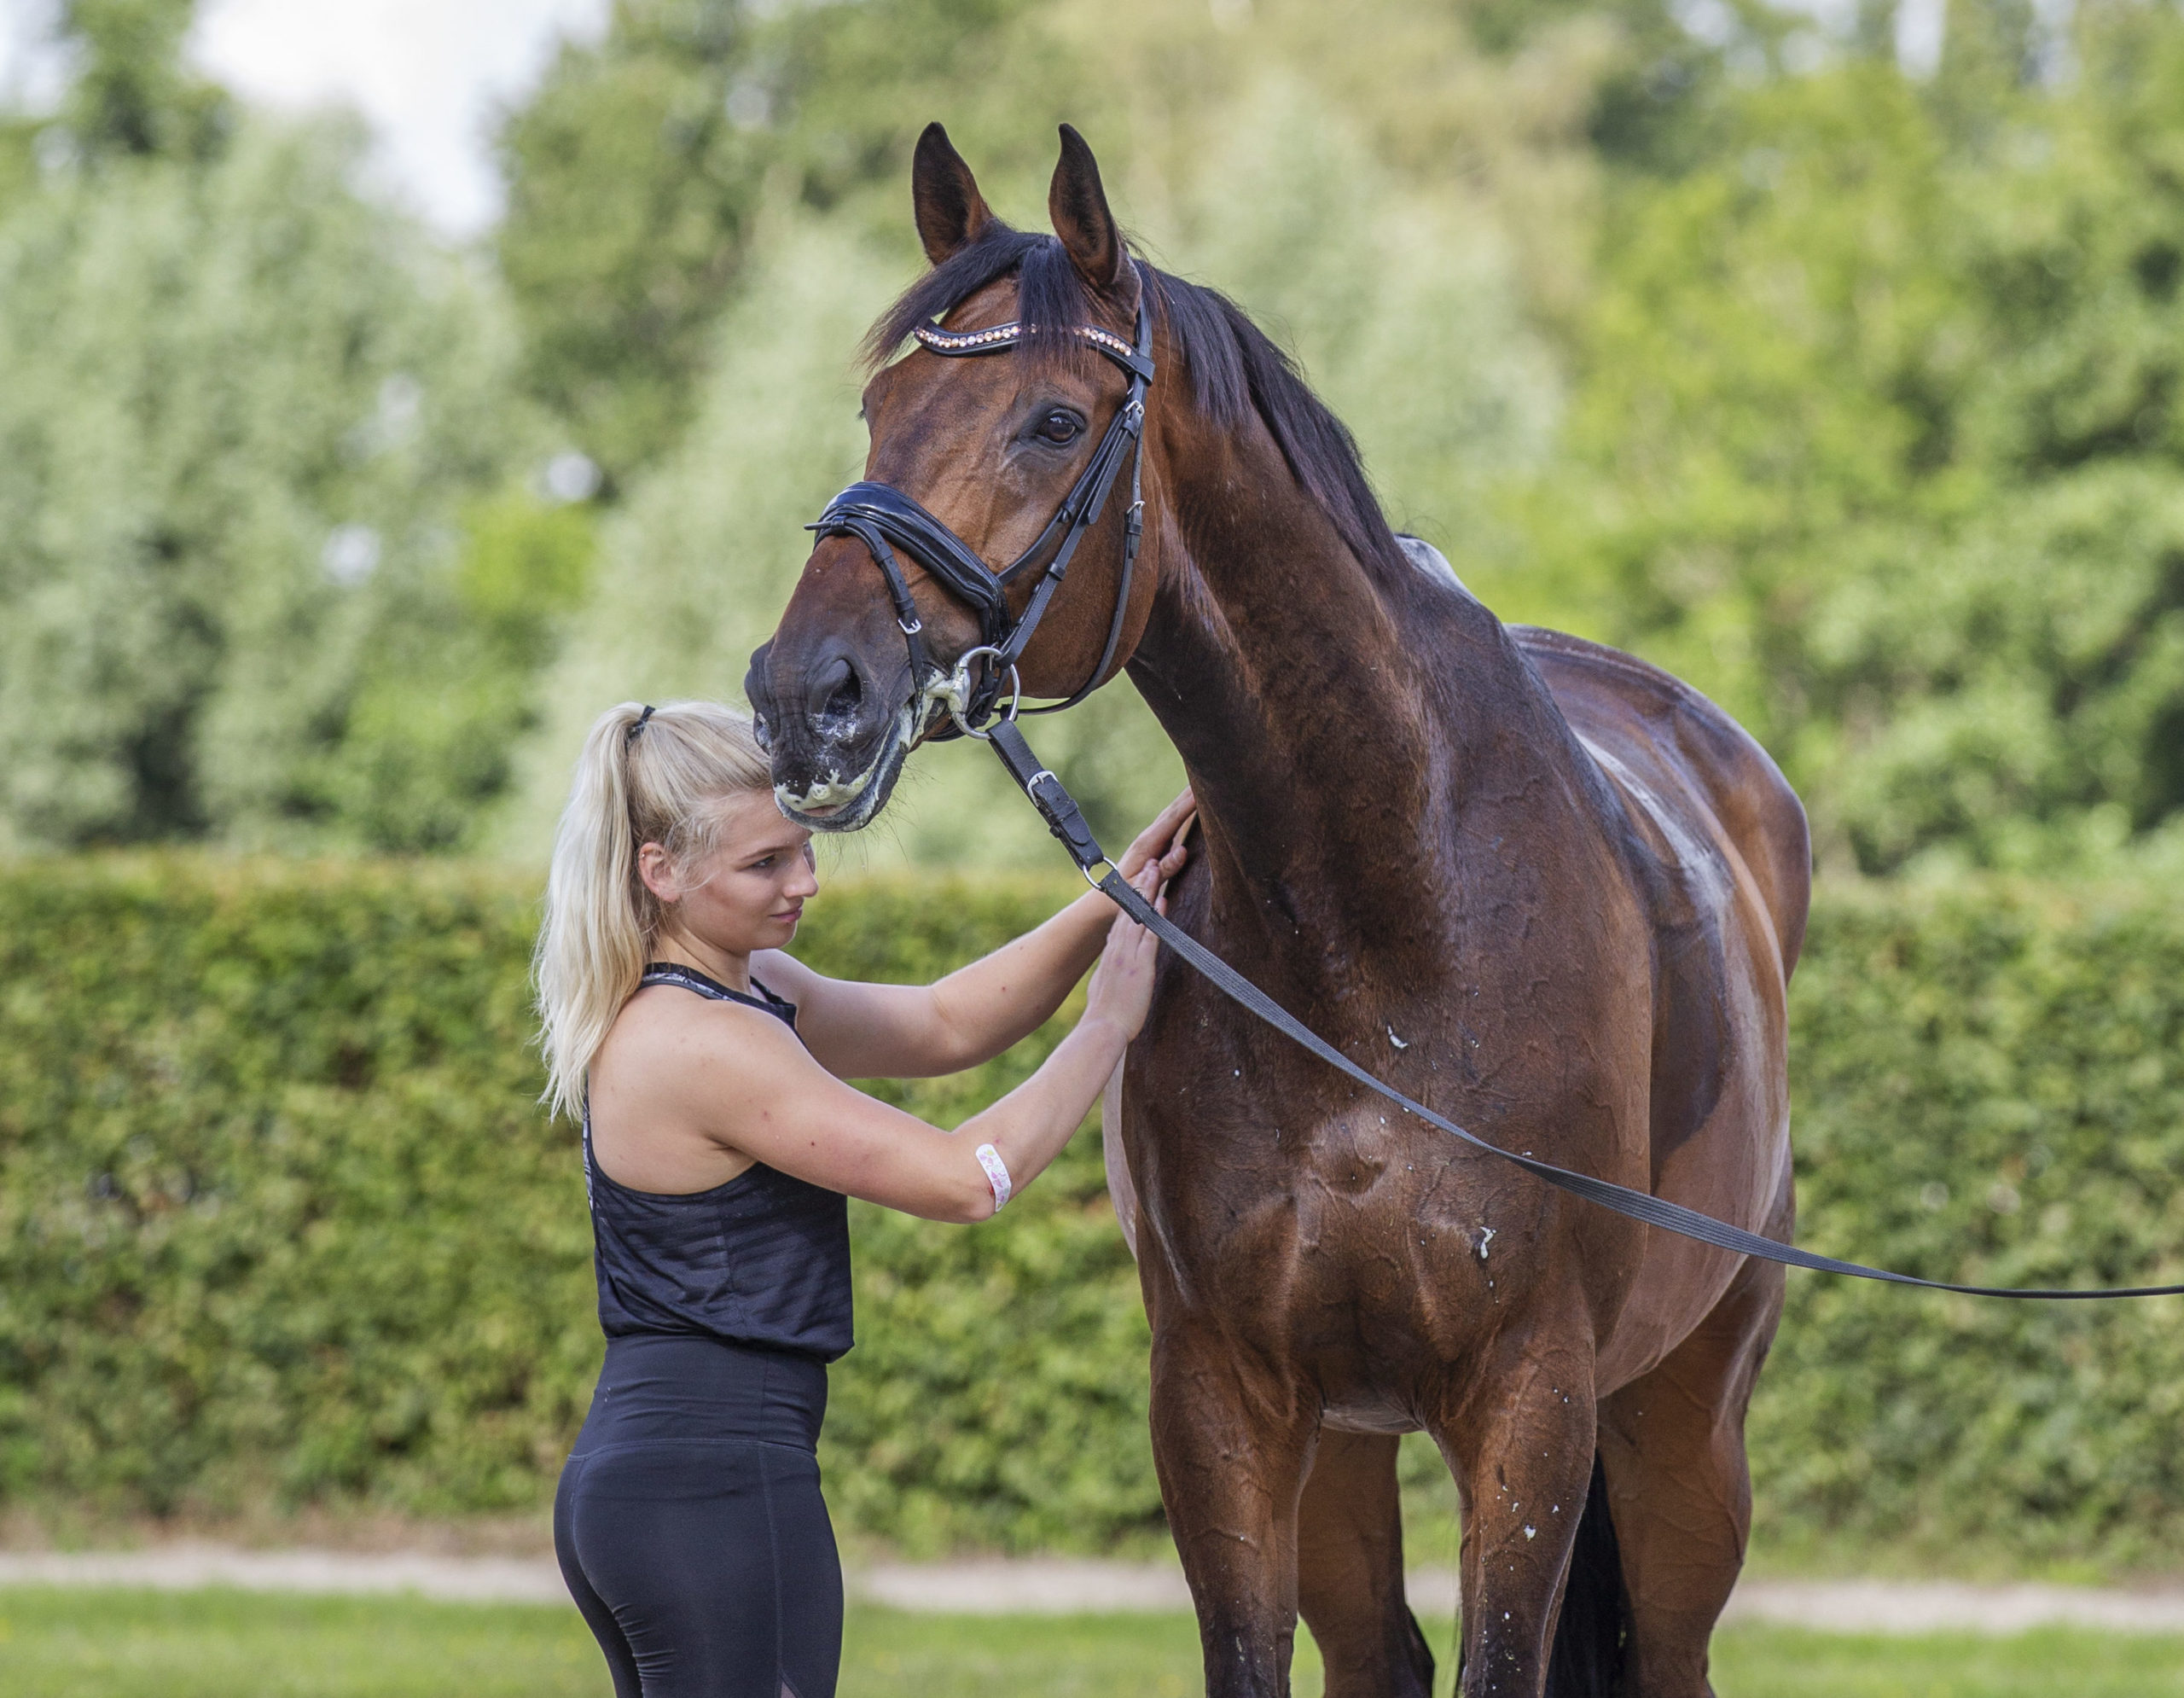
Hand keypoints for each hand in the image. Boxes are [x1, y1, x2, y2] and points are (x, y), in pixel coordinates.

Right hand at [1084, 860, 1165, 1040]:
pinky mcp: (1140, 966)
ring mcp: (1128, 956)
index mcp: (1109, 956)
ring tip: (1156, 871)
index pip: (1121, 922)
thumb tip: (1110, 969)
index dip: (1129, 900)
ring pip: (1139, 916)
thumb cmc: (1104, 1016)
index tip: (1135, 884)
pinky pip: (1149, 935)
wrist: (1102, 1030)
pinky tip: (1162, 902)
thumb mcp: (1100, 988)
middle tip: (1149, 865)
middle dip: (1140, 887)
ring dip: (1148, 892)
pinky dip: (1156, 917)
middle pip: (1129, 911)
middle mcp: (1117, 951)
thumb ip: (1107, 974)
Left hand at [1114, 787, 1195, 888]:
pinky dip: (1181, 810)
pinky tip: (1190, 805)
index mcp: (1147, 844)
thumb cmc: (1125, 895)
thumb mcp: (1143, 886)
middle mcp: (1149, 837)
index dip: (1187, 805)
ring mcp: (1150, 839)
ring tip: (1200, 784)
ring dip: (1185, 799)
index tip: (1201, 790)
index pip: (1171, 820)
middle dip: (1188, 794)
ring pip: (1171, 814)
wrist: (1105, 898)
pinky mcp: (1153, 844)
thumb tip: (1183, 851)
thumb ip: (1163, 869)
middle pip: (1172, 810)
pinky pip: (1170, 823)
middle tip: (1205, 774)